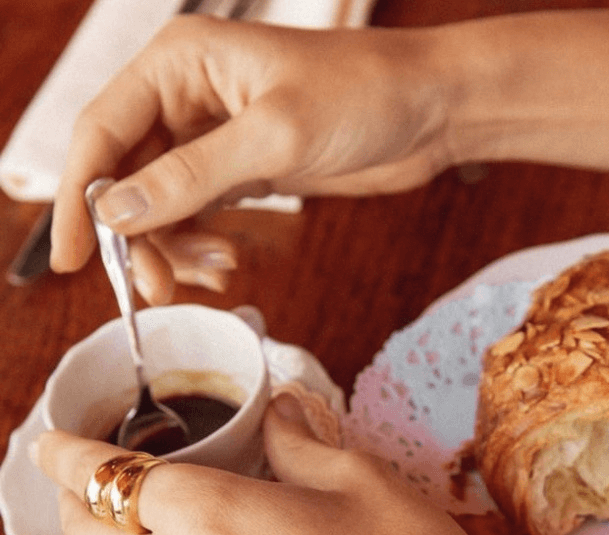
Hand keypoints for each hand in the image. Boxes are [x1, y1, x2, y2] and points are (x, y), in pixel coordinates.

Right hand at [51, 16, 453, 299]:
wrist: (429, 110)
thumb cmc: (363, 95)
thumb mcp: (274, 137)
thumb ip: (192, 175)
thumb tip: (116, 210)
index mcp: (179, 63)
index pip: (102, 131)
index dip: (78, 197)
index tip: (71, 258)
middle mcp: (188, 96)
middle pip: (127, 174)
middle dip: (136, 236)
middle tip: (154, 288)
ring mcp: (215, 136)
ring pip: (162, 201)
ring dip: (174, 246)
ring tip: (214, 272)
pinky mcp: (244, 168)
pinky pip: (200, 212)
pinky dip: (204, 242)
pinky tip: (226, 262)